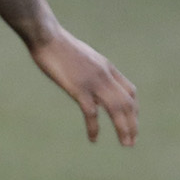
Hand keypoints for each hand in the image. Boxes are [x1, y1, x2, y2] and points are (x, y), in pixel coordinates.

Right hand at [29, 29, 137, 146]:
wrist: (46, 36)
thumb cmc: (56, 43)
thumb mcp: (79, 54)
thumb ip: (87, 66)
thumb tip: (84, 72)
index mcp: (106, 67)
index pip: (129, 90)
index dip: (133, 108)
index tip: (131, 120)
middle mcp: (105, 75)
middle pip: (127, 103)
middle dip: (133, 123)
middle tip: (132, 140)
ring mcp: (93, 82)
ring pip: (117, 109)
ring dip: (124, 128)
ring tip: (126, 143)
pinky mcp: (78, 88)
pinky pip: (92, 112)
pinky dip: (94, 127)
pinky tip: (93, 138)